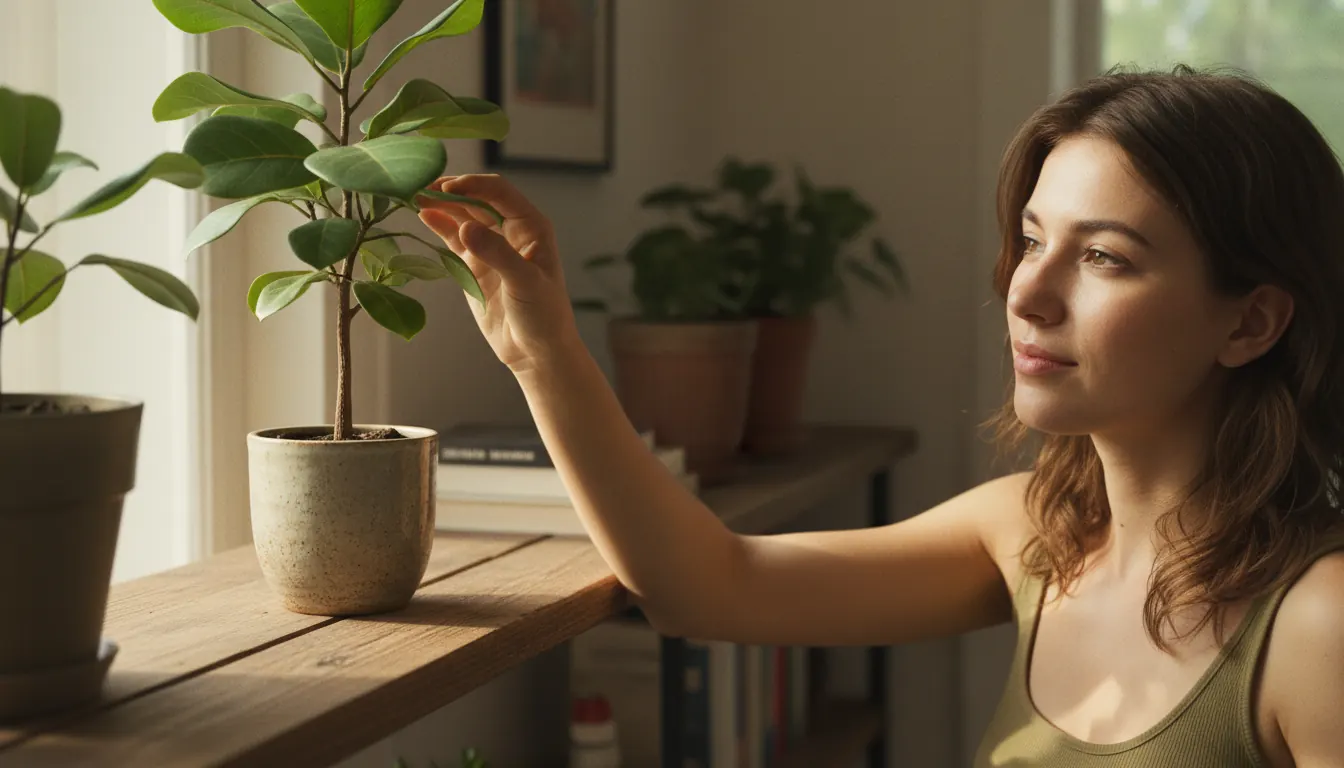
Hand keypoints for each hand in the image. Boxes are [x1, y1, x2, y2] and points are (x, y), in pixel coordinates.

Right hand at [417, 174, 581, 375]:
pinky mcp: (475, 264)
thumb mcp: (525, 283)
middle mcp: (511, 230)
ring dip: (441, 205)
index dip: (472, 186)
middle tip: (420, 186)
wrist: (536, 351)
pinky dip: (439, 225)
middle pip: (476, 200)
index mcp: (531, 226)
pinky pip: (454, 238)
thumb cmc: (543, 315)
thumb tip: (465, 227)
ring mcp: (491, 246)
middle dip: (450, 191)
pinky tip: (423, 214)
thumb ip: (497, 254)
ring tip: (413, 196)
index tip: (446, 188)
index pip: (499, 193)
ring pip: (462, 216)